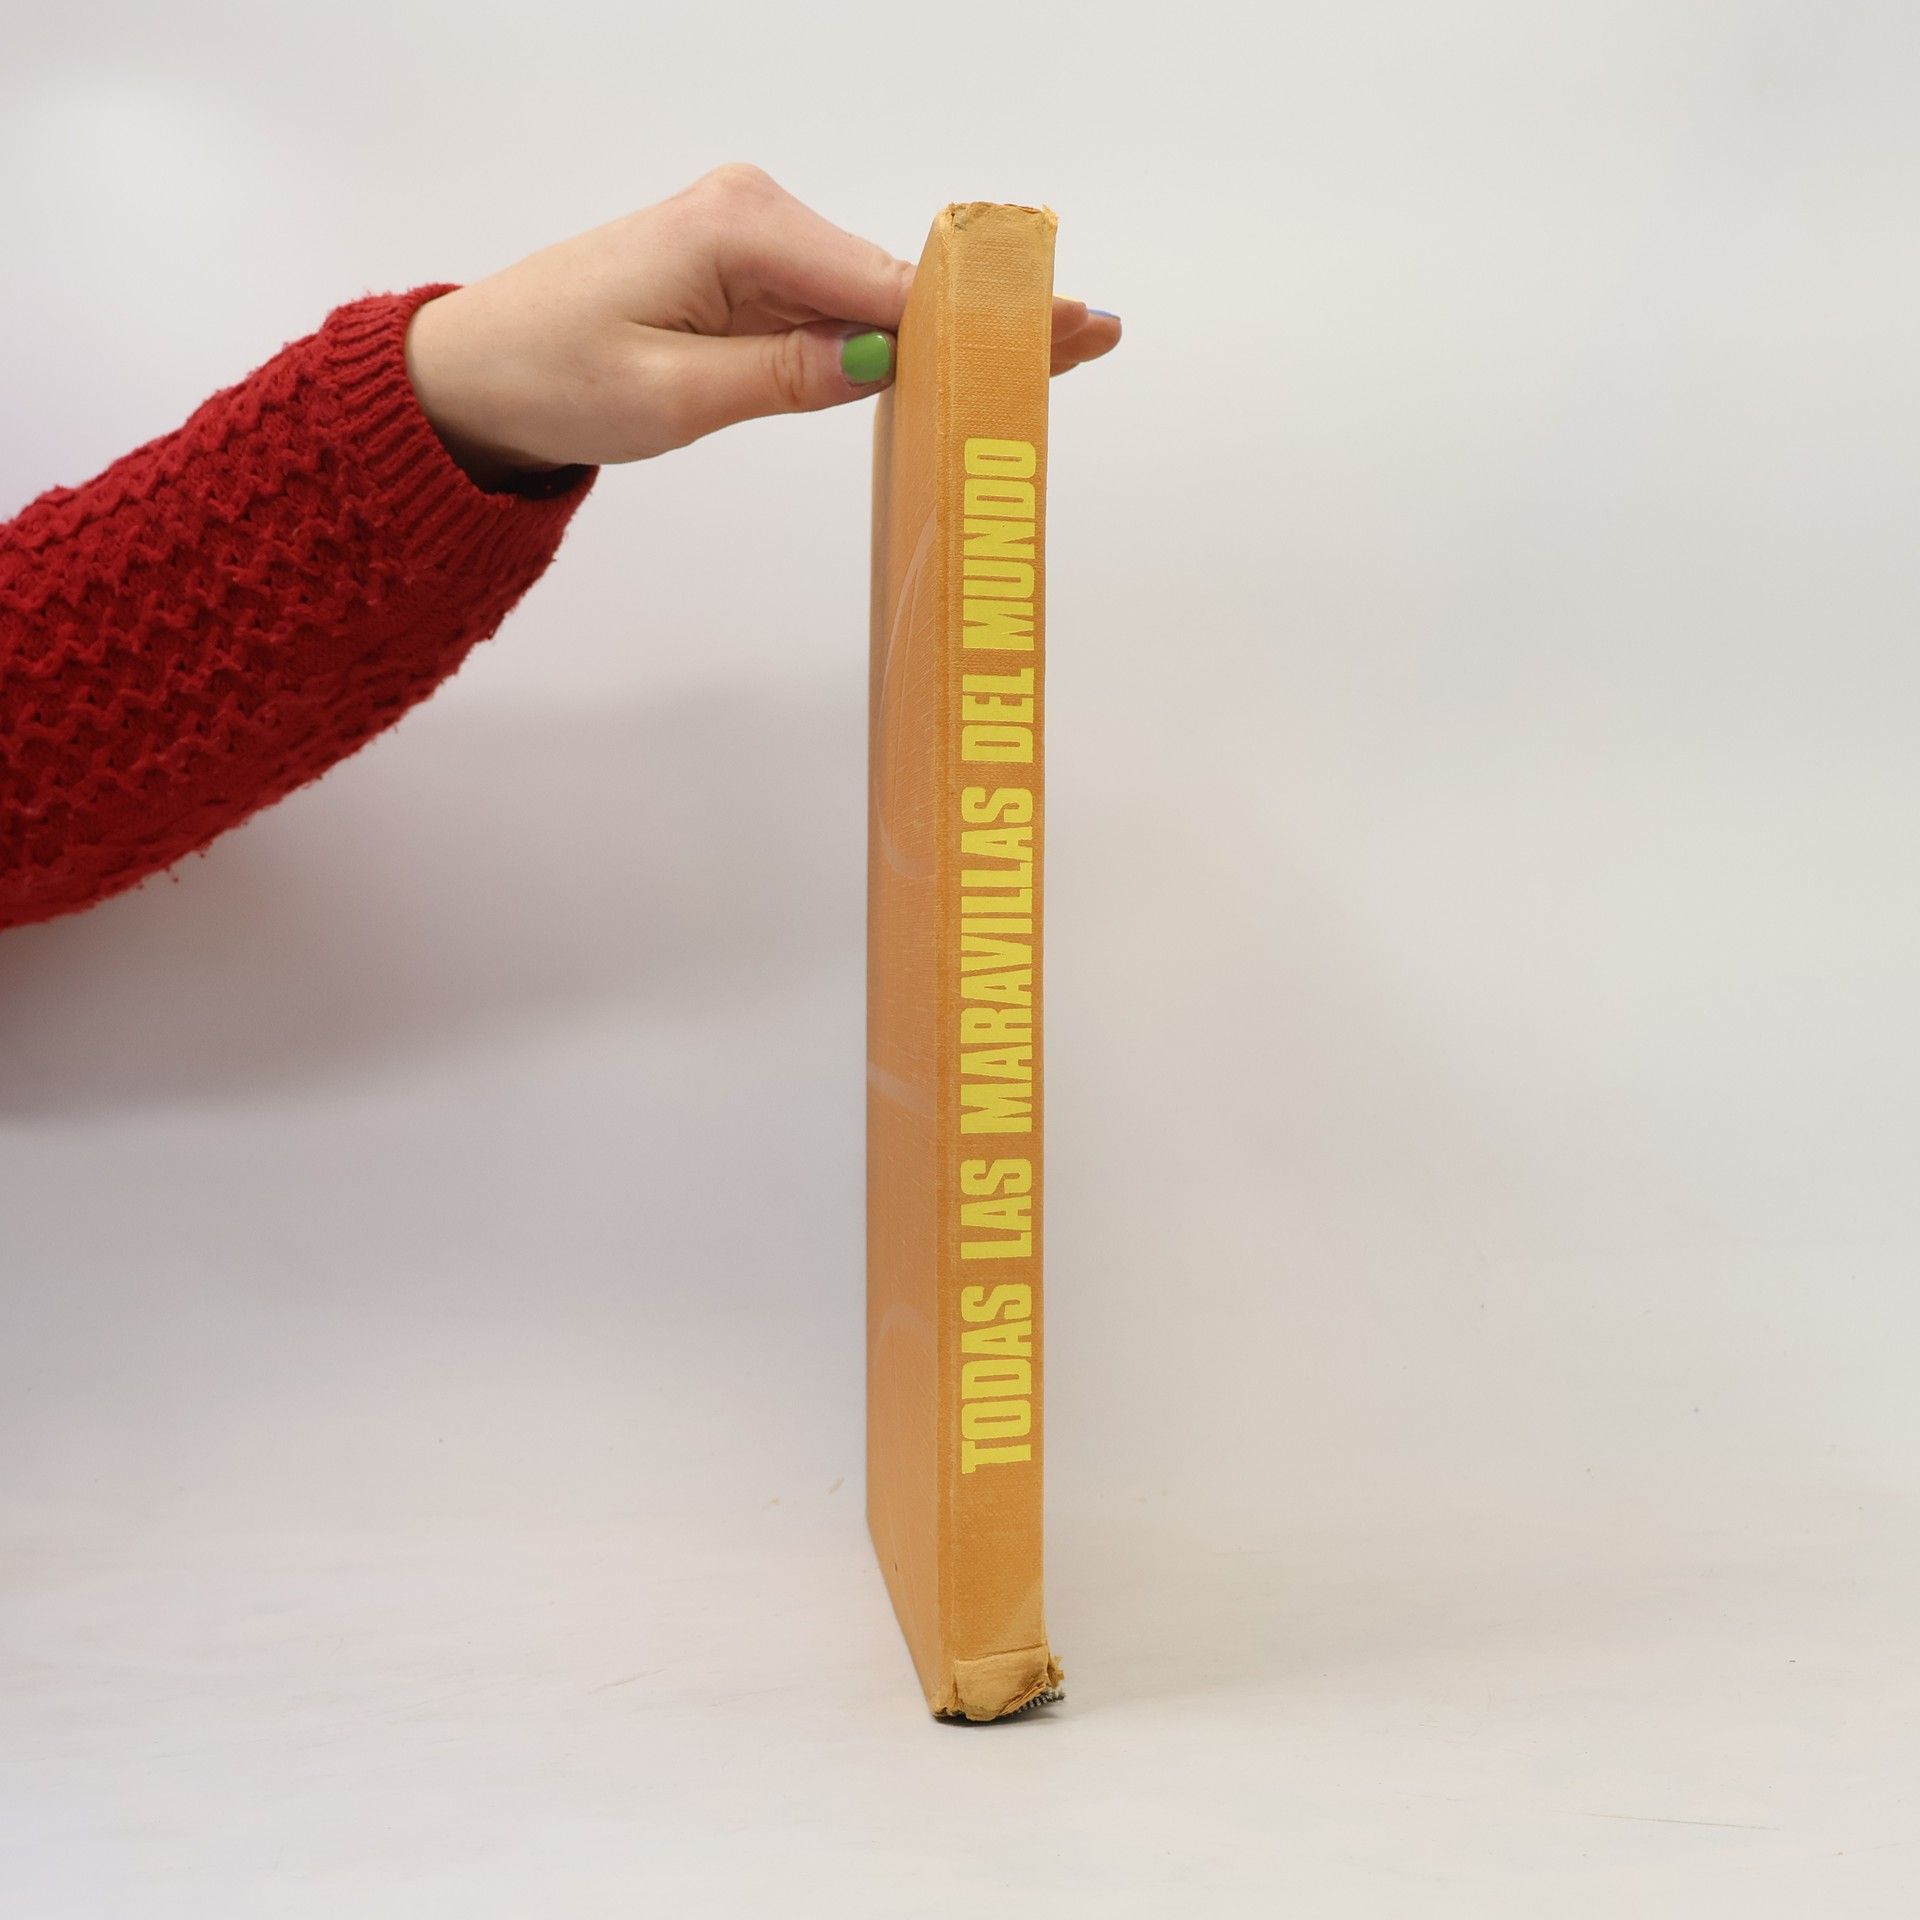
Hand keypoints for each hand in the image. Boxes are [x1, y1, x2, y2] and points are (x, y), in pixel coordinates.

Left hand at [404, 165, 1121, 488]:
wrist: (475, 372)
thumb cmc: (551, 373)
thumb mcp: (671, 396)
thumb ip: (785, 376)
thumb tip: (884, 357)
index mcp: (742, 227)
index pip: (889, 284)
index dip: (981, 320)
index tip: (1067, 330)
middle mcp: (758, 214)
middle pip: (898, 281)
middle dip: (982, 322)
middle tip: (1090, 342)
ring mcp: (756, 240)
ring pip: (874, 298)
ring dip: (942, 338)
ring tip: (1040, 366)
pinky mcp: (748, 272)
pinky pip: (839, 309)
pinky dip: (890, 341)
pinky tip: (951, 365)